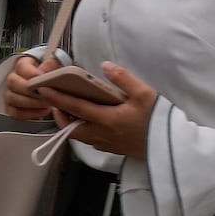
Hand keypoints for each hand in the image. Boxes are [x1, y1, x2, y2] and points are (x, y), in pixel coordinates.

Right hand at [3, 55, 62, 119]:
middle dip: (29, 90)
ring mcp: (10, 94)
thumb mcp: (53, 65)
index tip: (42, 78)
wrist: (48, 88)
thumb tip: (47, 72)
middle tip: (44, 94)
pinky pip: (16, 113)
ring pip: (12, 99)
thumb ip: (50, 65)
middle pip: (13, 83)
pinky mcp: (12, 109)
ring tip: (46, 104)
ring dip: (31, 103)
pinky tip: (43, 111)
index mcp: (22, 65)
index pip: (21, 66)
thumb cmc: (49, 76)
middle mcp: (13, 79)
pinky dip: (30, 114)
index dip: (31, 73)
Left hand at [36, 62, 155, 159]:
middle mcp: (103, 134)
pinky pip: (91, 141)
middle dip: (59, 115)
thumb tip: (105, 66)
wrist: (171, 147)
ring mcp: (108, 144)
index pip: (75, 107)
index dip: (57, 98)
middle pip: (71, 128)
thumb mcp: (144, 94)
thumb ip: (123, 78)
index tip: (43, 90)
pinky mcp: (114, 149)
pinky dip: (83, 132)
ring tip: (70, 109)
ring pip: (80, 137)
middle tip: (55, 101)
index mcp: (107, 119)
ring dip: (70, 124)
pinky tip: (90, 123)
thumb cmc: (157, 120)